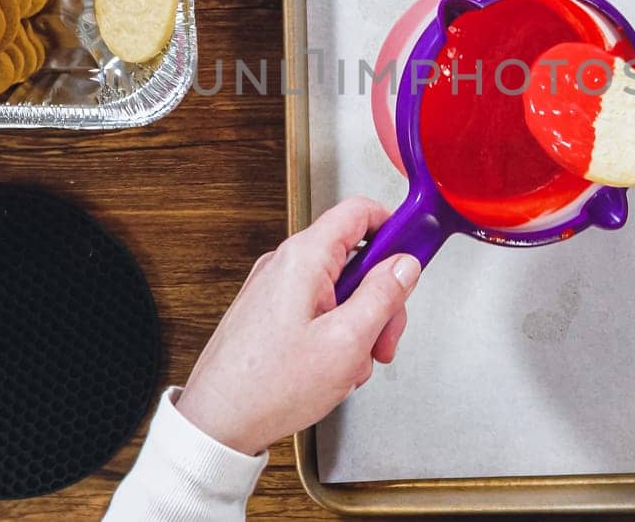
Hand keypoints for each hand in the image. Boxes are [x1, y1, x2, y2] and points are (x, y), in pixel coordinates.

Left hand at [176, 197, 420, 454]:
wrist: (218, 422)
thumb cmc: (269, 387)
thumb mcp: (347, 342)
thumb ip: (383, 295)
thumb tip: (404, 265)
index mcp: (304, 258)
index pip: (360, 211)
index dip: (395, 227)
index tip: (415, 253)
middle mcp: (285, 265)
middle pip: (355, 258)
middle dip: (380, 298)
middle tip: (384, 337)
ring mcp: (275, 289)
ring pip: (339, 290)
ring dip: (359, 325)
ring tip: (351, 364)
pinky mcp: (270, 313)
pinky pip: (318, 310)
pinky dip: (335, 335)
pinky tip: (331, 368)